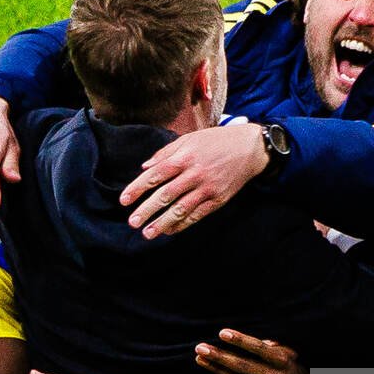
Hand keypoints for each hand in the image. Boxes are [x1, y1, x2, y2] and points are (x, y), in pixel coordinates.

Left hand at [120, 123, 268, 238]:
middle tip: (132, 222)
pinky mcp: (218, 200)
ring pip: (181, 209)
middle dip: (147, 210)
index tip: (124, 200)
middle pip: (165, 195)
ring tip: (148, 233)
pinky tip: (169, 230)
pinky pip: (197, 215)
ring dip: (162, 223)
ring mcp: (207, 188)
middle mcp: (195, 174)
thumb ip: (165, 153)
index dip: (138, 188)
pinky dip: (182, 224)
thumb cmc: (215, 141)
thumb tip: (144, 168)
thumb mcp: (189, 139)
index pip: (155, 175)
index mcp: (184, 157)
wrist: (249, 148)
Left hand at [196, 329, 305, 373]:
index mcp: (281, 360)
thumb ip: (274, 345)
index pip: (258, 348)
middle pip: (242, 364)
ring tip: (200, 358)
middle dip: (220, 355)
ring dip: (216, 368)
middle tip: (200, 347)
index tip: (222, 333)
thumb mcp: (289, 350)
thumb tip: (264, 342)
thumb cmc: (289, 362)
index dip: (240, 340)